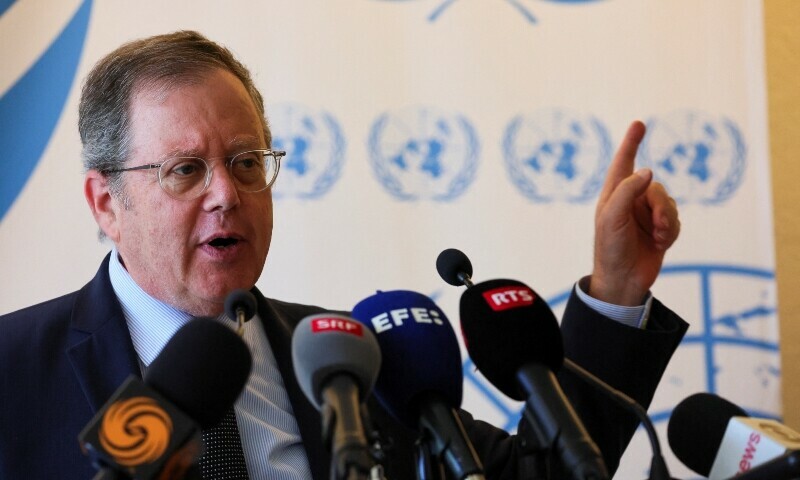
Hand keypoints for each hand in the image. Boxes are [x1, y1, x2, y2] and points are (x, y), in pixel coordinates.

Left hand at [590, 121, 679, 305]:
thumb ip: (627, 191)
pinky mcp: (660, 229)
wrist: (623, 281)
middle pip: (655, 187)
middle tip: (656, 225)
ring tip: (657, 237)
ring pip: (669, 202)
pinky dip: (672, 231)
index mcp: (613, 194)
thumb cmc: (610, 249)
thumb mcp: (611, 218)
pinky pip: (676, 220)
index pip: (623, 162)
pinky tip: (661, 244)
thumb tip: (647, 171)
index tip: (639, 124)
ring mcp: (646, 215)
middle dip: (660, 206)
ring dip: (667, 220)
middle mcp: (630, 201)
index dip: (631, 143)